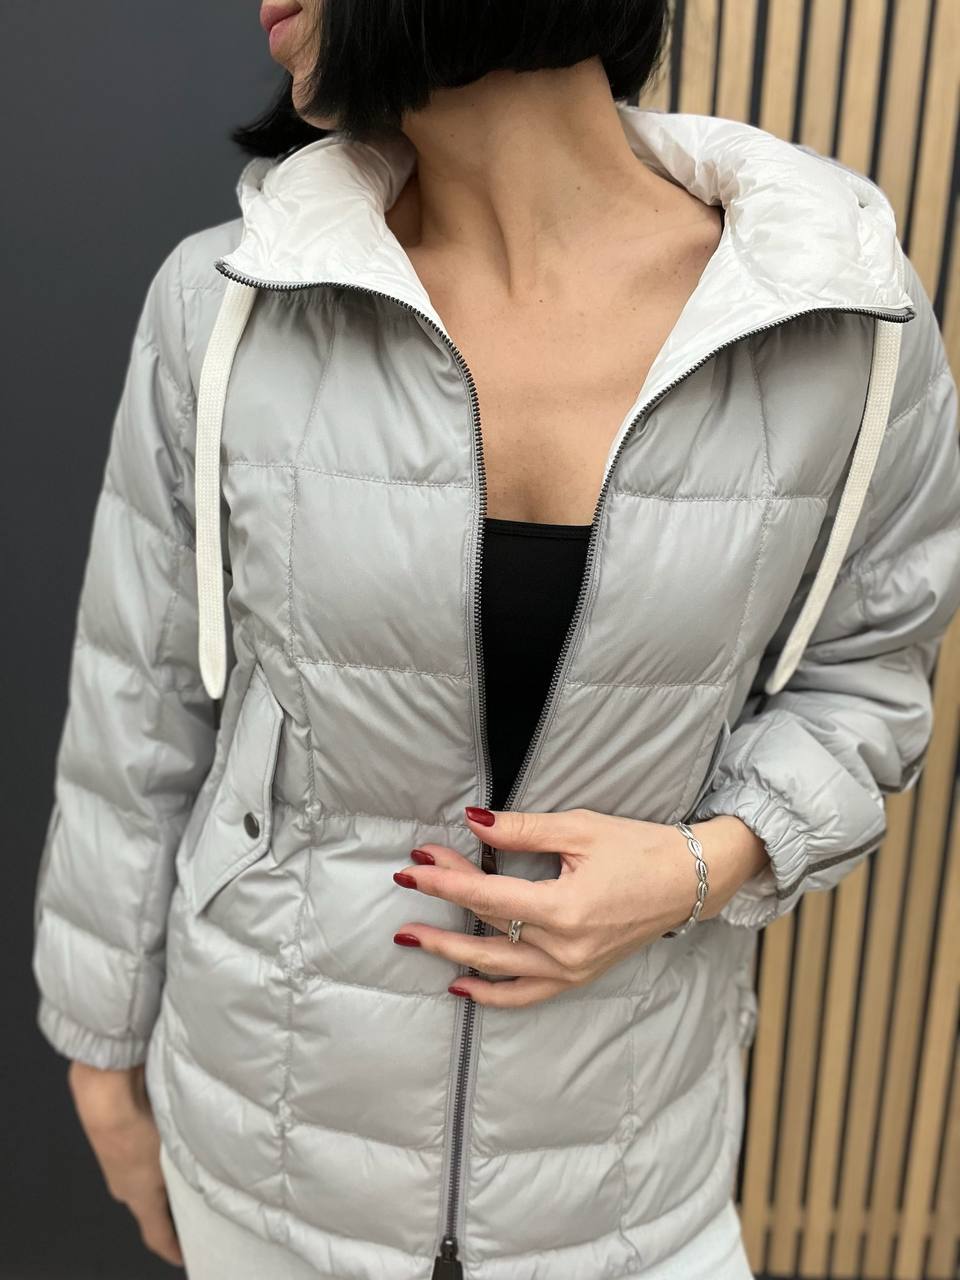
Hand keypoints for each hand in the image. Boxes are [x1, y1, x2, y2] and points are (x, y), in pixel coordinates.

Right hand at [67, 1061, 182, 1267]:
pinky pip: (140, 1154)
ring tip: (191, 1166)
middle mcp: (123, 1186)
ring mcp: (116, 1163)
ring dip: (165, 1175)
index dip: (171, 1248)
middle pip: (152, 1205)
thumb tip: (213, 1177)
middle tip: (199, 1201)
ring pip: (147, 1177)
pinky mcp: (115, 1140)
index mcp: (138, 1199)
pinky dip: (156, 1152)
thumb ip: (193, 1170)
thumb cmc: (138, 1131)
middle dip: (172, 1205)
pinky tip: (174, 1136)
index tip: (185, 1256)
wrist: (105, 1096)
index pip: (156, 1236)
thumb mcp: (173, 1158)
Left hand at [391, 806, 768, 1006]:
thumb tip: (473, 822)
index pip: (486, 898)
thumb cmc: (637, 848)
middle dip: (441, 908)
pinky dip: (491, 993)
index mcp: (564, 909)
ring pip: (498, 968)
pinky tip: (460, 983)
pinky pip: (525, 994)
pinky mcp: (579, 976)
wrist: (688, 880)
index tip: (413, 866)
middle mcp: (565, 949)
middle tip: (405, 886)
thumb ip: (521, 831)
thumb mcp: (578, 829)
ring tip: (413, 939)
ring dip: (452, 952)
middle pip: (486, 930)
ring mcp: (572, 969)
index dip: (445, 881)